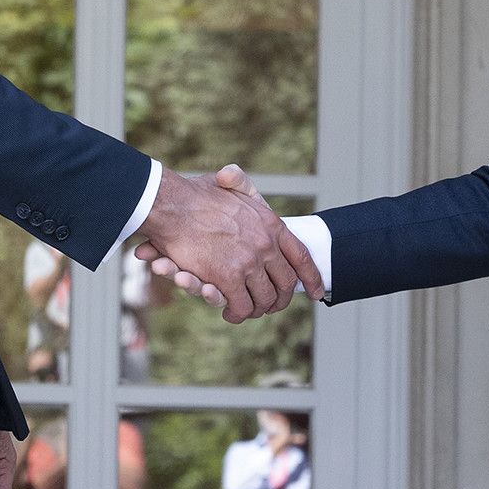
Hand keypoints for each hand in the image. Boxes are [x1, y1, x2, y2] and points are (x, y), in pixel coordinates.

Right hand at [135, 167, 321, 322]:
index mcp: (271, 224)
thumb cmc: (194, 195)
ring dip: (257, 309)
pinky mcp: (228, 278)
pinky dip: (236, 313)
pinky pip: (241, 305)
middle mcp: (265, 245)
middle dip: (279, 300)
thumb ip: (240, 184)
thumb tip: (233, 175)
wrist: (172, 206)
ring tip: (247, 310)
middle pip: (285, 284)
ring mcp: (248, 263)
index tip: (317, 293)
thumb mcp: (228, 183)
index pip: (301, 257)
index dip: (311, 278)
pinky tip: (230, 312)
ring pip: (264, 299)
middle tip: (269, 307)